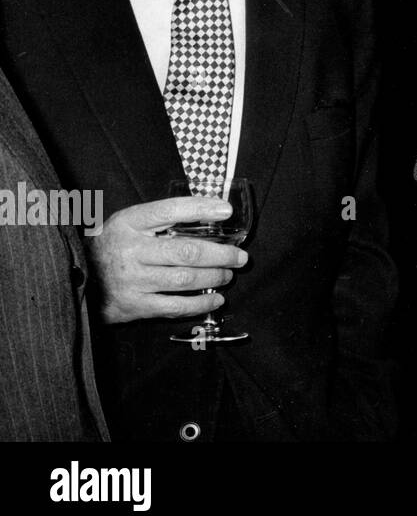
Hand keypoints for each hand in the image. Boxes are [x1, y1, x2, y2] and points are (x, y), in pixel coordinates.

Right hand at [89, 197, 248, 323]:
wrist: (77, 279)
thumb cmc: (114, 246)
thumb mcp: (129, 223)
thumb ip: (163, 219)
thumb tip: (212, 212)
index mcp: (129, 223)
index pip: (169, 210)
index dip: (200, 209)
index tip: (227, 211)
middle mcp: (130, 250)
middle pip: (185, 250)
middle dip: (221, 254)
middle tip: (240, 256)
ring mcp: (132, 280)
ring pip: (184, 279)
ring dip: (214, 277)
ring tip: (228, 275)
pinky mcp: (133, 305)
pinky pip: (174, 306)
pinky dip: (199, 303)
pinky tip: (215, 299)